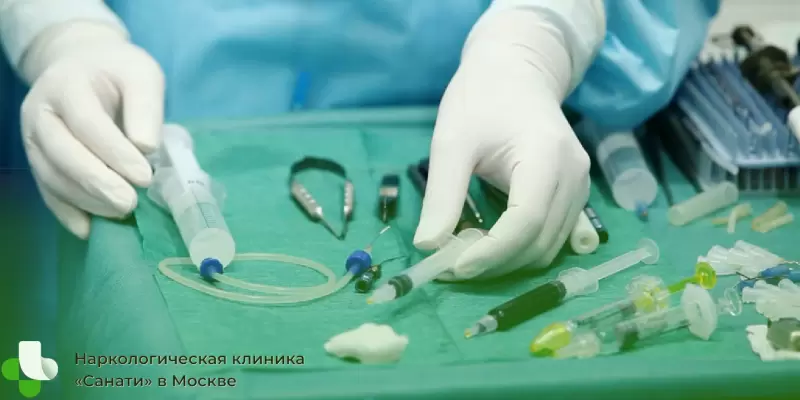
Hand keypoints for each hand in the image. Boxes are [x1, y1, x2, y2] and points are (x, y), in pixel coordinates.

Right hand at [21, 24, 164, 237]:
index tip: (145, 176)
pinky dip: (67, 212)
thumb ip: (146, 106)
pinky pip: (47, 191)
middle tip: (130, 204)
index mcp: (66, 85)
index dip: (115, 153)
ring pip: (52, 177)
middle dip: (97, 183)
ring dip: (86, 201)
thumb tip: (145, 148)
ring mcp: (33, 139)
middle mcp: (40, 113)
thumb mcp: (142, 74)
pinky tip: (90, 229)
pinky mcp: (37, 161)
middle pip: (62, 154)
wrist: (84, 66)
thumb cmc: (119, 72)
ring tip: (122, 214)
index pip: (87, 124)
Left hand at [413, 55, 589, 280]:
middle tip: (449, 263)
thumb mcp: (452, 142)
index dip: (490, 254)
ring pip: (548, 248)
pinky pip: (555, 238)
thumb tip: (427, 247)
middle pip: (539, 243)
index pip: (525, 222)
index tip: (452, 268)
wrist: (515, 72)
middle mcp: (574, 176)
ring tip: (464, 251)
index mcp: (546, 157)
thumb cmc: (481, 99)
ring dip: (507, 261)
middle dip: (494, 262)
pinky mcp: (576, 195)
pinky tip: (492, 248)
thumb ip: (443, 195)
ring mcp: (580, 187)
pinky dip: (524, 251)